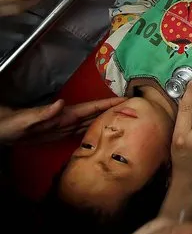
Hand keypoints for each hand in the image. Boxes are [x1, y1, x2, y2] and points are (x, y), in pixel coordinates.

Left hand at [0, 97, 125, 144]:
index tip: (127, 99)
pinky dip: (96, 129)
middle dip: (115, 109)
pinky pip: (83, 131)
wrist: (2, 132)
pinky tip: (103, 131)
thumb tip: (62, 103)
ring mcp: (65, 125)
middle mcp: (68, 118)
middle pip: (97, 113)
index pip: (92, 107)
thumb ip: (43, 112)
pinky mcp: (60, 133)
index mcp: (65, 114)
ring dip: (108, 119)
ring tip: (126, 118)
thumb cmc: (12, 125)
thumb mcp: (26, 120)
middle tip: (136, 108)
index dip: (109, 103)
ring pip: (92, 121)